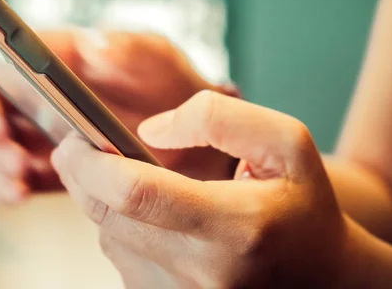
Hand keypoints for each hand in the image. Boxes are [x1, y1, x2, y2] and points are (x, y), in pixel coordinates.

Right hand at [0, 29, 238, 203]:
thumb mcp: (156, 57)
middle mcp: (32, 94)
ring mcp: (36, 136)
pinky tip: (21, 188)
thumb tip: (92, 45)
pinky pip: (7, 180)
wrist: (192, 139)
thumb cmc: (169, 87)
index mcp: (50, 57)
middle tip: (1, 127)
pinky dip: (4, 185)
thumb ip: (126, 47)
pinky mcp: (46, 172)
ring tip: (18, 159)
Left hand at [51, 90, 347, 287]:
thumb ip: (218, 119)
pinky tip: (156, 218)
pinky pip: (121, 257)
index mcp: (237, 227)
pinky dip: (124, 228)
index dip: (93, 163)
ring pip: (109, 236)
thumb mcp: (285, 143)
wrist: (317, 277)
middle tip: (85, 147)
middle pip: (110, 216)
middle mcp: (203, 274)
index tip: (74, 139)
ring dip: (110, 202)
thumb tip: (150, 131)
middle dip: (85, 176)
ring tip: (144, 185)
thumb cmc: (300, 205)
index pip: (139, 194)